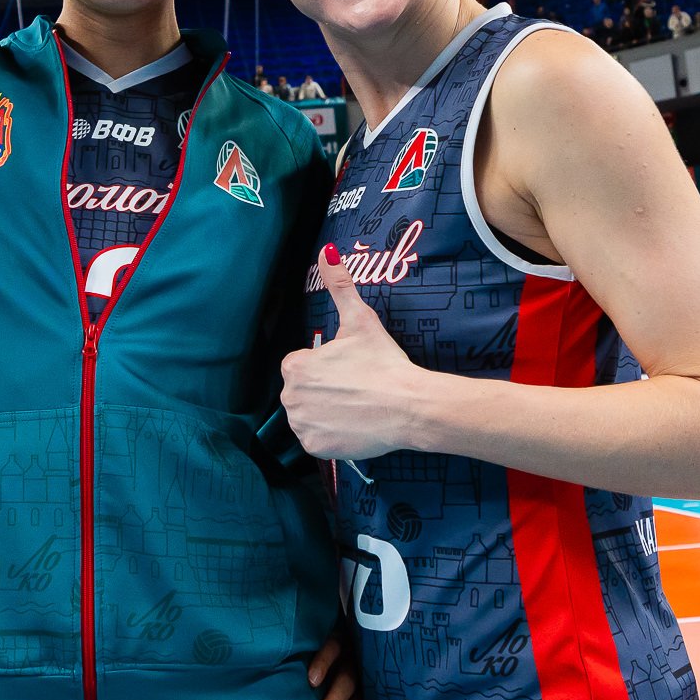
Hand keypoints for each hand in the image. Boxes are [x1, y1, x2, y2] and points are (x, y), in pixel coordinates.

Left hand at [281, 244, 423, 463]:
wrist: (409, 407)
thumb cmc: (383, 362)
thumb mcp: (360, 320)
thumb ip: (339, 285)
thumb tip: (327, 250)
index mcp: (296, 365)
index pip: (301, 365)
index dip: (327, 367)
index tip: (350, 370)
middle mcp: (290, 397)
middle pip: (303, 392)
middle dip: (324, 390)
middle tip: (355, 389)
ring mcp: (302, 425)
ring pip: (308, 416)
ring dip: (325, 412)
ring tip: (355, 406)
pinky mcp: (315, 448)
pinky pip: (316, 440)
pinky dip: (331, 435)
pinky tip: (353, 425)